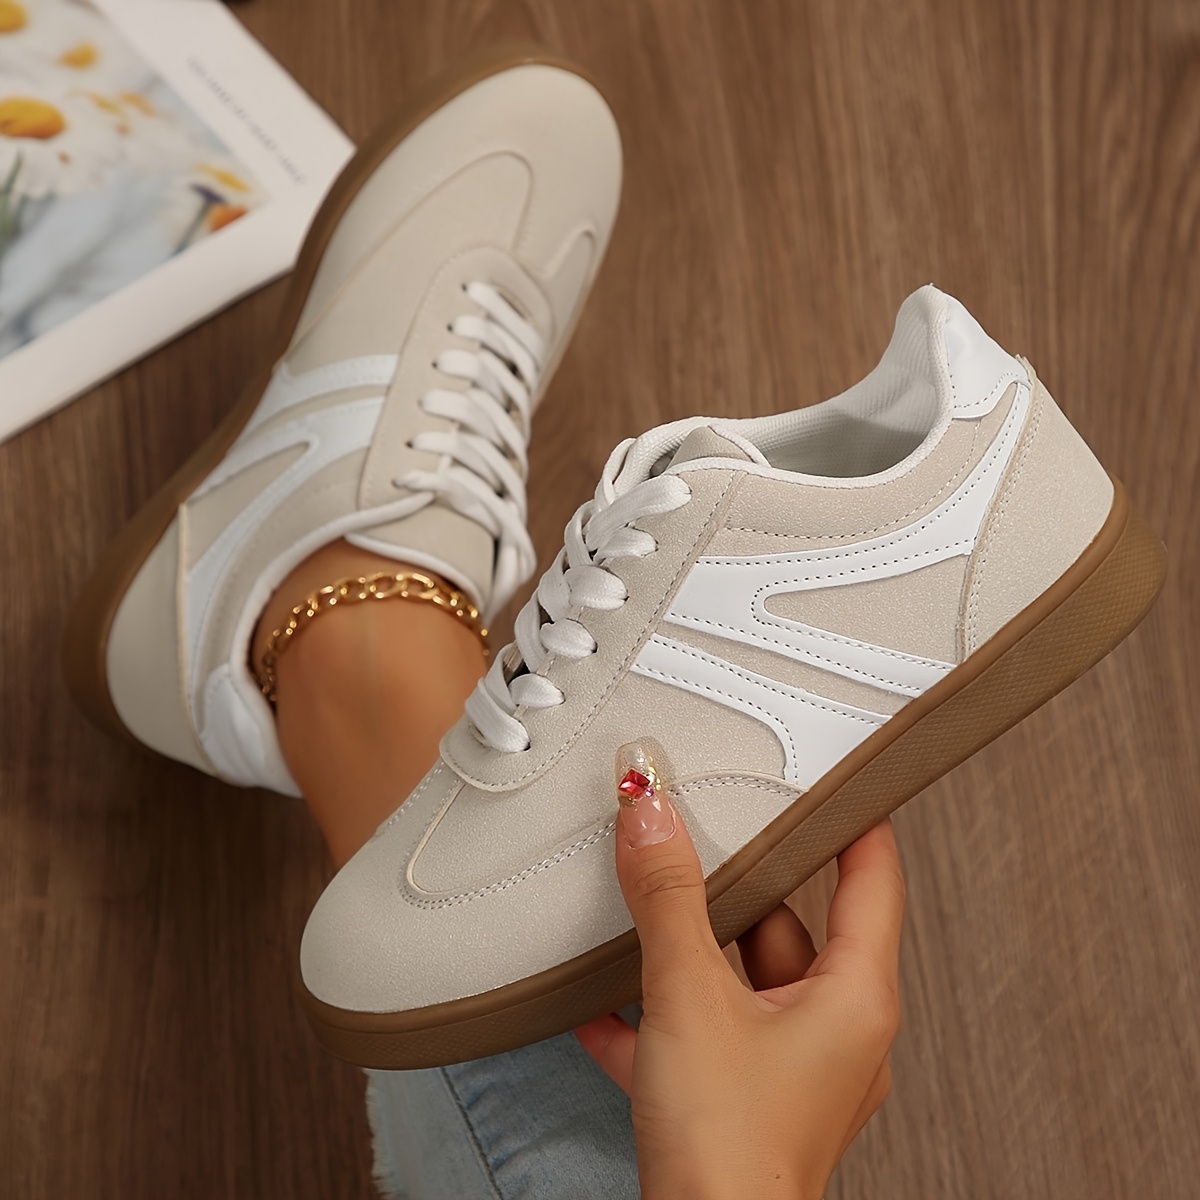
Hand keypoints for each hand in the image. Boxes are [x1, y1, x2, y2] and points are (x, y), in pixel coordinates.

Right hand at [575, 752, 904, 1199]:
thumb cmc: (730, 1152)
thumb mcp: (690, 997)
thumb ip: (668, 897)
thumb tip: (651, 811)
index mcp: (855, 996)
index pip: (874, 875)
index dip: (855, 816)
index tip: (834, 771)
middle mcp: (836, 1029)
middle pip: (790, 922)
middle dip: (736, 882)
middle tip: (700, 830)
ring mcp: (792, 1068)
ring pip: (741, 978)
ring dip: (688, 950)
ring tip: (639, 910)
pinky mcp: (747, 1099)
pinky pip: (706, 1032)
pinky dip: (662, 1012)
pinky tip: (603, 1003)